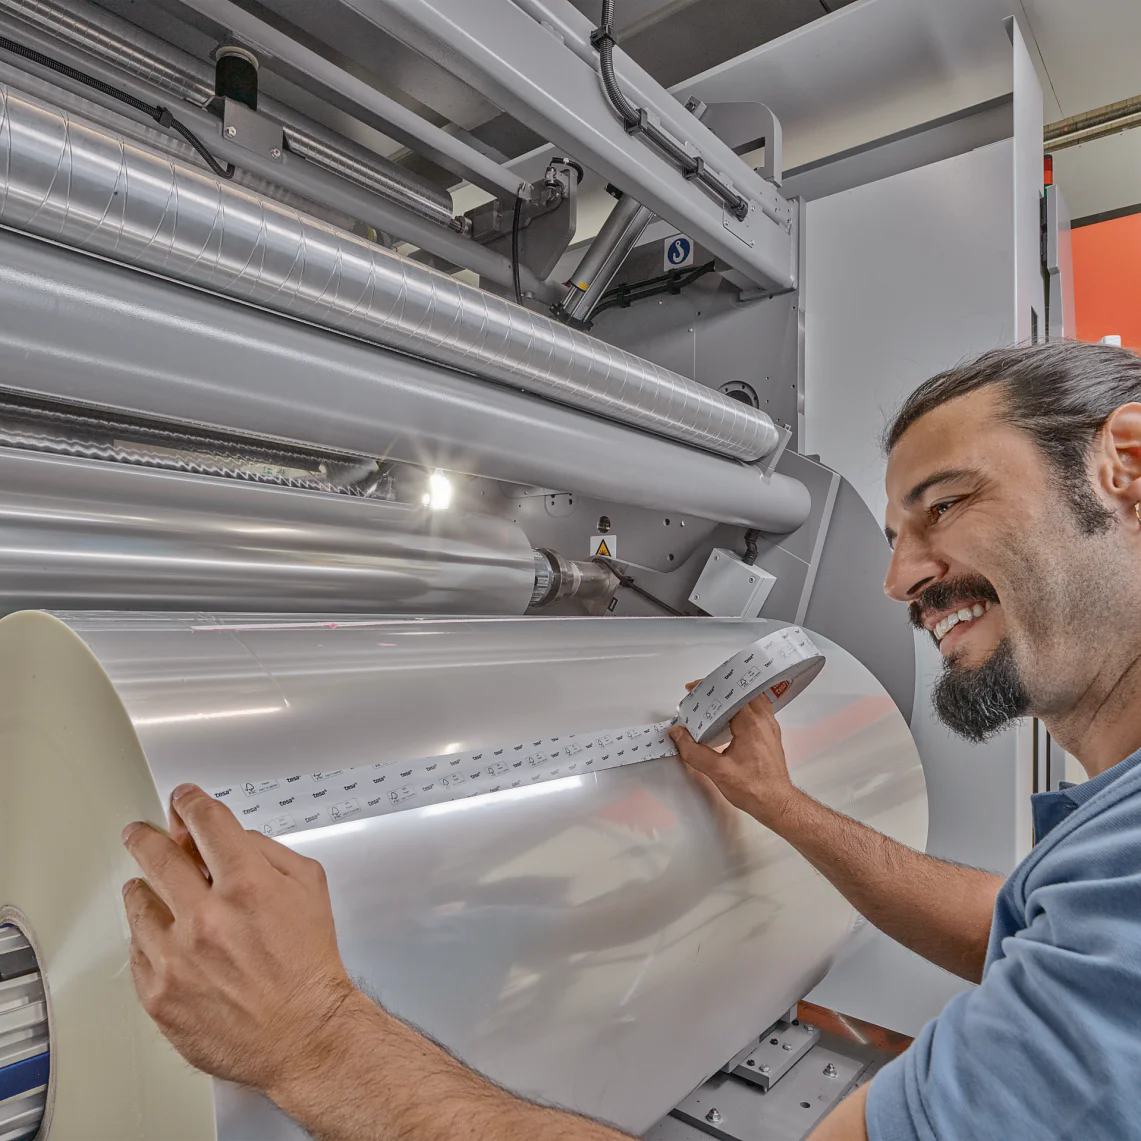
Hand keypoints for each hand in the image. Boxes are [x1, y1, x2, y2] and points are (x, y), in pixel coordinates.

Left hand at [121, 784, 359, 1095]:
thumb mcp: (309, 886)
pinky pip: (136, 950)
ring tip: (149, 888)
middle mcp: (207, 918)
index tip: (182, 801)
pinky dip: (146, 937)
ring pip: (138, 902)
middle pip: (157, 855)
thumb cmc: (308, 964)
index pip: (204, 822)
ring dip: (143, 888)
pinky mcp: (159, 993)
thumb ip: (267, 851)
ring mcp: (177, 958)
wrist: (305, 1032)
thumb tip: (228, 836)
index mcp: (248, 885)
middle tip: (139, 833)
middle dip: (146, 836)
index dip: (189, 803)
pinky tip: (162, 936)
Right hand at [668, 687, 799, 825]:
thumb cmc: (755, 790)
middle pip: (742, 692)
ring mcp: (770, 727)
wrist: (777, 804)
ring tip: (715, 700)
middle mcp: (764, 722)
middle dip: (721, 689)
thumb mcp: (717, 771)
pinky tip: (731, 716)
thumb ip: (693, 751)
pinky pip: (758, 710)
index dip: (710, 688)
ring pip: (753, 699)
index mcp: (751, 725)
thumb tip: (678, 735)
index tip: (695, 689)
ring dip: (734, 697)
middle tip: (703, 693)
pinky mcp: (771, 735)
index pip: (730, 695)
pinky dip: (743, 706)